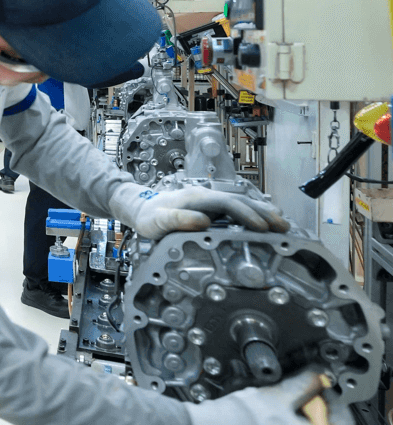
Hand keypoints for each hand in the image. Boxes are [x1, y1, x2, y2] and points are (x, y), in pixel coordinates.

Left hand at [110, 183, 287, 240]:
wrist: (140, 209)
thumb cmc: (148, 217)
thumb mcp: (157, 221)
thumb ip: (178, 220)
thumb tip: (203, 221)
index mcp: (196, 198)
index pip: (228, 204)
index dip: (247, 215)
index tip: (263, 228)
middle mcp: (206, 195)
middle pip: (241, 201)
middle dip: (264, 214)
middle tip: (284, 228)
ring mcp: (209, 200)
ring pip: (242, 203)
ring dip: (263, 213)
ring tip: (282, 225)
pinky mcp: (211, 207)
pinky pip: (237, 209)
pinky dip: (254, 214)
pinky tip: (265, 222)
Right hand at [186, 370, 353, 424]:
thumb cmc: (242, 423)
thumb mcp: (279, 394)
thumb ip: (305, 383)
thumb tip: (317, 375)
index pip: (344, 420)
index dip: (332, 397)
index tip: (319, 386)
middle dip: (317, 410)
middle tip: (300, 394)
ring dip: (305, 423)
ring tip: (285, 407)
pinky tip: (276, 423)